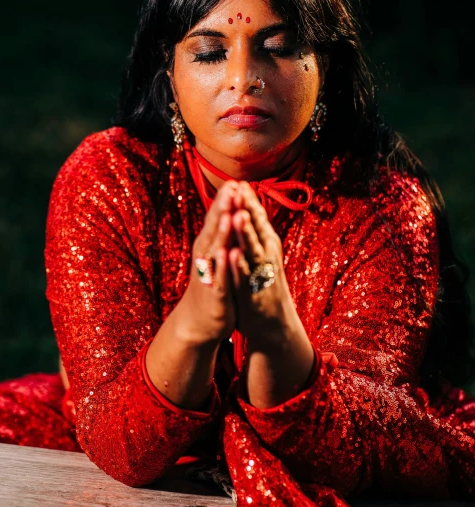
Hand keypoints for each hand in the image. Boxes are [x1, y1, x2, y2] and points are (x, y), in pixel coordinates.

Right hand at [178, 180, 238, 346]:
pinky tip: (226, 253)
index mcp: (209, 245)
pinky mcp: (216, 292)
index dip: (224, 201)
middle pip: (215, 228)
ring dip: (221, 232)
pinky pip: (219, 276)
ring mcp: (210, 274)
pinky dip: (222, 264)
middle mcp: (206, 256)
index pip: (217, 219)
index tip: (233, 180)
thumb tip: (226, 208)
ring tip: (227, 214)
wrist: (201, 320)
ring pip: (216, 249)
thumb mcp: (215, 255)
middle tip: (230, 188)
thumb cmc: (212, 283)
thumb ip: (219, 233)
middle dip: (223, 208)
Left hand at [227, 181, 298, 347]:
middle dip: (248, 209)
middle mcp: (266, 257)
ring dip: (246, 233)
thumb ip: (257, 235)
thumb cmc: (263, 286)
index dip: (249, 201)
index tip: (240, 182)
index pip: (257, 219)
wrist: (273, 324)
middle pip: (257, 229)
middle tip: (241, 188)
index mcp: (266, 246)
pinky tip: (234, 254)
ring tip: (239, 215)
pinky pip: (245, 277)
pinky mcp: (253, 293)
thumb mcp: (262, 257)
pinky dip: (240, 265)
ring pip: (252, 250)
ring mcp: (260, 274)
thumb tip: (251, 210)